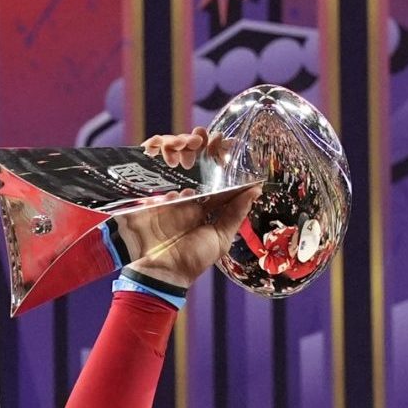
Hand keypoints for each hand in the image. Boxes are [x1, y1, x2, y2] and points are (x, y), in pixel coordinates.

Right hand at [119, 128, 260, 288]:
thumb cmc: (191, 259)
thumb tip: (256, 190)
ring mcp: (170, 197)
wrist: (159, 271)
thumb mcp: (220, 237)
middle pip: (199, 170)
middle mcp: (189, 201)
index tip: (234, 147)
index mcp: (206, 210)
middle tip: (213, 136)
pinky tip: (171, 150)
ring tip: (192, 140)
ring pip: (178, 166)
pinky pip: (157, 171)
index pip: (220, 184)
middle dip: (205, 151)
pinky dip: (161, 157)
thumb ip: (236, 213)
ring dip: (184, 149)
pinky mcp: (152, 195)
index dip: (227, 167)